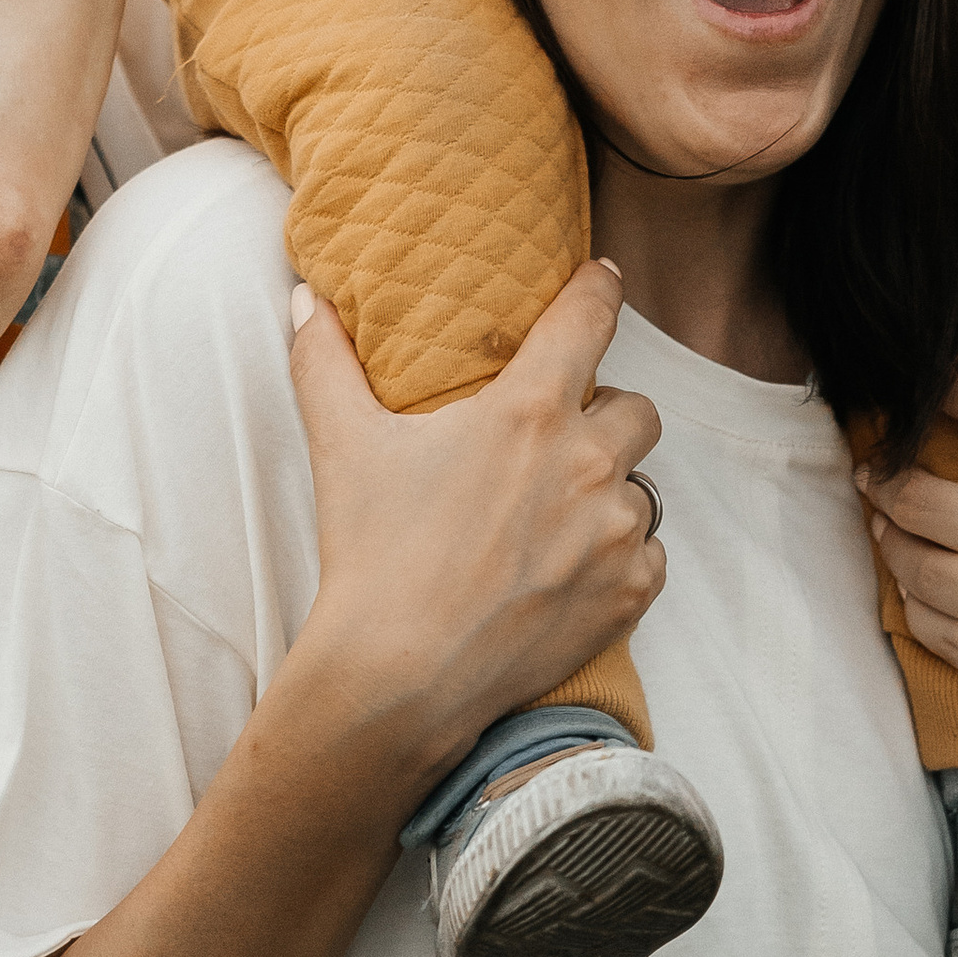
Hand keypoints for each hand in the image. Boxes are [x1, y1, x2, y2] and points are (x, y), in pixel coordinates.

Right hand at [288, 259, 665, 786]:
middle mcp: (587, 463)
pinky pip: (649, 554)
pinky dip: (620, 555)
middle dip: (605, 411)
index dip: (600, 290)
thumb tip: (308, 297)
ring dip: (612, 488)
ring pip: (643, 485)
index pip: (589, 319)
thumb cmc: (374, 556)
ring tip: (559, 511)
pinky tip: (570, 567)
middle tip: (560, 435)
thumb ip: (325, 361)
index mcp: (528, 411)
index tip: (604, 279)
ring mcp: (616, 533)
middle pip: (637, 406)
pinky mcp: (630, 594)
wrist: (401, 677)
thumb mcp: (344, 446)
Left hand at [859, 365, 957, 807]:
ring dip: (890, 545)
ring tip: (885, 531)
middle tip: (872, 473)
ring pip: (918, 569)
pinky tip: (918, 595)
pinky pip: (937, 634)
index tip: (913, 383)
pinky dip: (917, 610)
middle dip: (883, 480)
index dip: (945, 384)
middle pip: (924, 497)